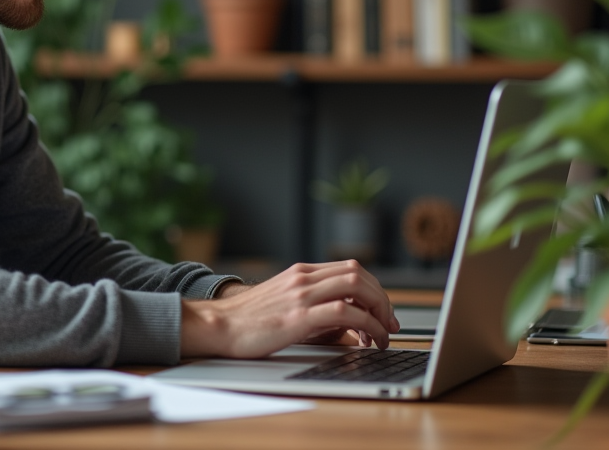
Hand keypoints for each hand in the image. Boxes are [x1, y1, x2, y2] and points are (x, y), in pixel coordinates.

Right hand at [180, 260, 398, 358]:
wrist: (219, 326)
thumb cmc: (248, 321)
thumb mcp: (285, 304)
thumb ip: (313, 307)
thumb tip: (347, 325)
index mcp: (300, 273)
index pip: (350, 269)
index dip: (375, 289)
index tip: (382, 312)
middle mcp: (303, 278)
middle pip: (359, 274)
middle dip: (383, 299)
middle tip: (389, 324)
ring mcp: (301, 294)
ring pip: (357, 286)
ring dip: (379, 311)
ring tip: (383, 334)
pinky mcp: (298, 315)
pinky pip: (345, 312)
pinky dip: (366, 324)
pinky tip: (368, 340)